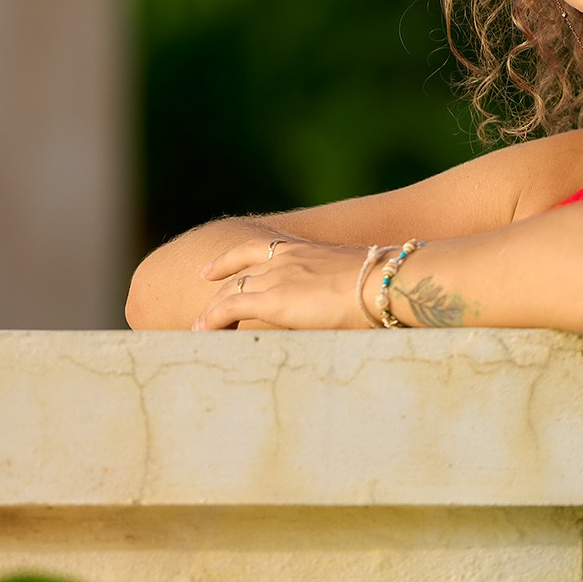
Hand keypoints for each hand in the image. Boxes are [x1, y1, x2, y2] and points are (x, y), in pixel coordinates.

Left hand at [192, 237, 371, 330]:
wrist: (382, 282)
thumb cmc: (380, 284)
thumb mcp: (351, 279)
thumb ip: (335, 288)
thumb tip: (342, 305)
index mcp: (301, 250)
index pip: (253, 250)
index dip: (228, 261)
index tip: (210, 272)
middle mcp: (282, 259)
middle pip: (237, 275)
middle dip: (218, 294)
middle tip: (205, 313)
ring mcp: (275, 277)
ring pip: (230, 292)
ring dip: (212, 311)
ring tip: (200, 329)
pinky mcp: (272, 300)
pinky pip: (229, 308)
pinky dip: (212, 319)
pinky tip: (202, 331)